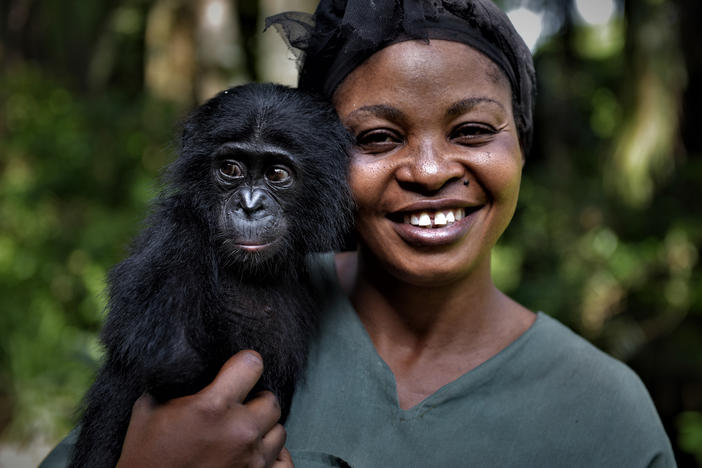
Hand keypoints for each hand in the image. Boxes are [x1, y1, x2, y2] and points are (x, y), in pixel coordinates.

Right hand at [116, 350, 293, 467]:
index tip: (237, 370)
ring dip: (263, 429)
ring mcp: (252, 459)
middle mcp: (239, 431)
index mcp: (213, 407)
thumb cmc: (143, 457)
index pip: (252, 364)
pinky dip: (275, 457)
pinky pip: (285, 462)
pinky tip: (256, 453)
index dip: (244, 364)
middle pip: (271, 400)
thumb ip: (172, 385)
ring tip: (242, 432)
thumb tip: (184, 365)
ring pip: (279, 430)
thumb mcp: (148, 411)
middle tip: (237, 407)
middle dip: (255, 400)